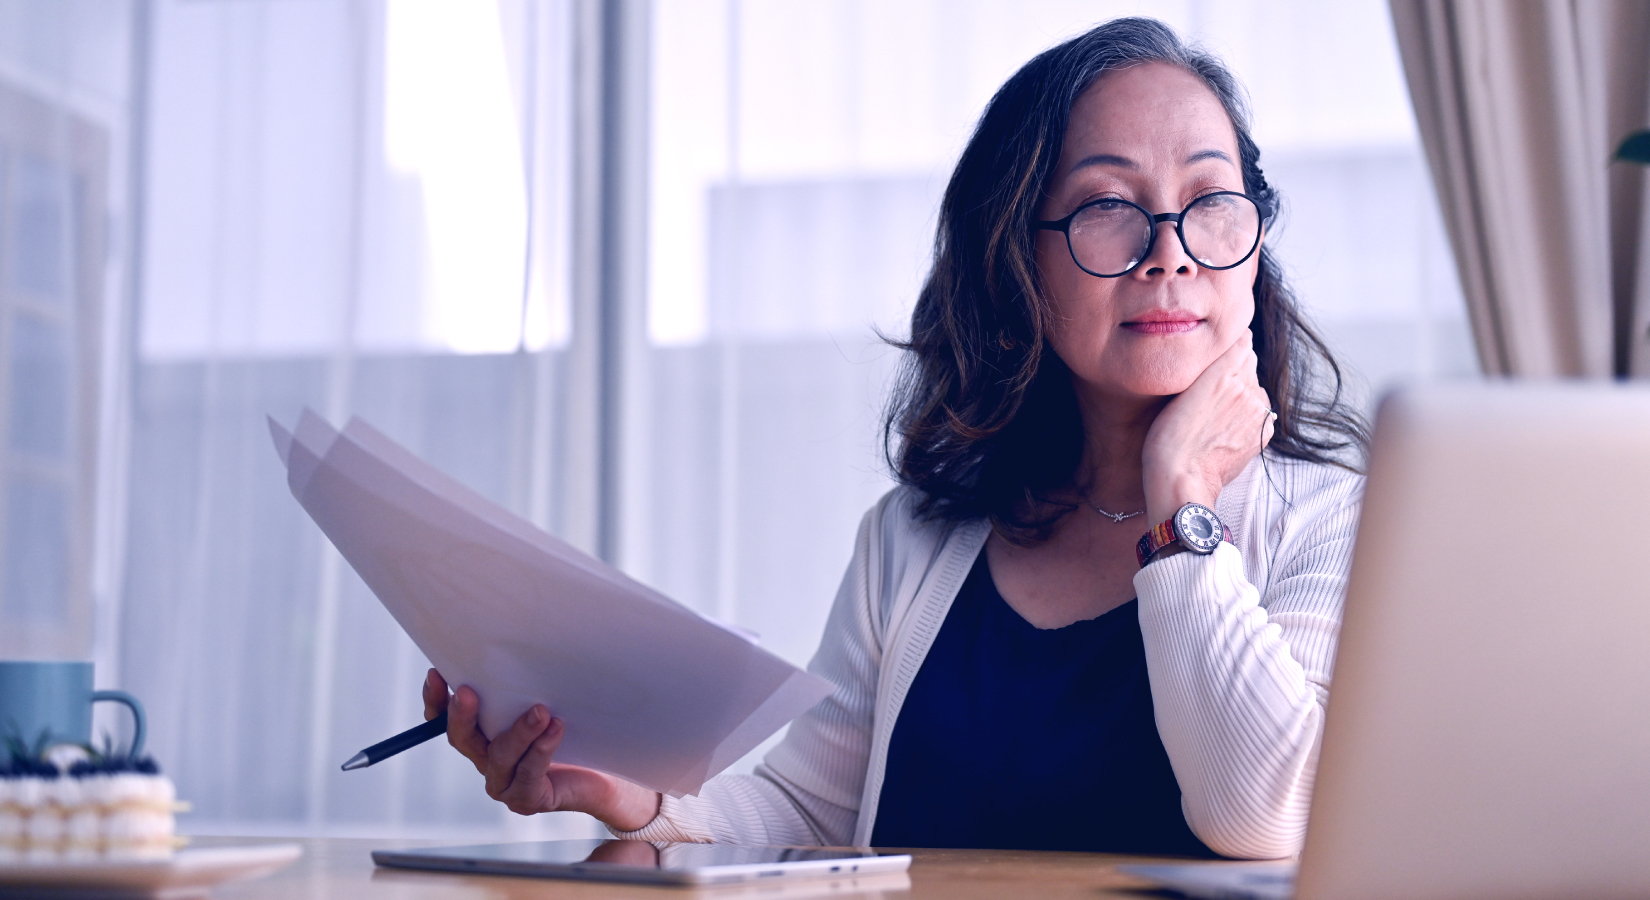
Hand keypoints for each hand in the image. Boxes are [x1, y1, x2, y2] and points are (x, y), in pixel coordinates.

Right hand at [422, 669, 661, 830]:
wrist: (606, 776)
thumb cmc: (574, 733)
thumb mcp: (546, 700)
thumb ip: (527, 683)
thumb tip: (523, 641)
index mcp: (482, 736)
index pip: (445, 720)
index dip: (436, 700)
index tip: (437, 672)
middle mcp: (487, 759)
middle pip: (462, 739)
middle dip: (463, 715)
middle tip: (467, 691)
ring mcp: (505, 783)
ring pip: (500, 756)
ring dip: (518, 731)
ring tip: (540, 710)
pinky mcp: (528, 798)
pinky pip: (530, 772)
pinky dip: (542, 749)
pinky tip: (556, 729)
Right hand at [1141, 329, 1273, 523]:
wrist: (1182, 479)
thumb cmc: (1168, 437)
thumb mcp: (1180, 390)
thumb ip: (1215, 362)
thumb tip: (1241, 340)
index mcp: (1223, 372)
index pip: (1241, 343)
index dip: (1227, 351)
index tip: (1212, 363)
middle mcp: (1247, 388)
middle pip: (1249, 366)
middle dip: (1233, 374)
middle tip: (1207, 396)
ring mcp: (1258, 412)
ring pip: (1255, 389)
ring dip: (1241, 395)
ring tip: (1215, 415)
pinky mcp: (1263, 432)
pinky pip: (1260, 412)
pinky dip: (1249, 416)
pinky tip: (1226, 428)